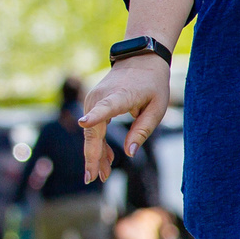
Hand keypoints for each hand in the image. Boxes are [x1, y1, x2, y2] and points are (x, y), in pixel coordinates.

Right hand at [81, 56, 171, 182]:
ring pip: (91, 133)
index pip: (106, 107)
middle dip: (92, 156)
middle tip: (93, 178)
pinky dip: (98, 144)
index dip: (94, 116)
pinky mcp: (92, 103)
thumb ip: (142, 130)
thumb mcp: (157, 108)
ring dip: (96, 154)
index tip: (82, 123)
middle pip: (93, 130)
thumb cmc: (152, 85)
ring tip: (103, 176)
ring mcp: (93, 100)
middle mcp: (101, 97)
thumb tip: (129, 153)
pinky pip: (93, 128)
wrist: (140, 60)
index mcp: (121, 96)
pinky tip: (106, 162)